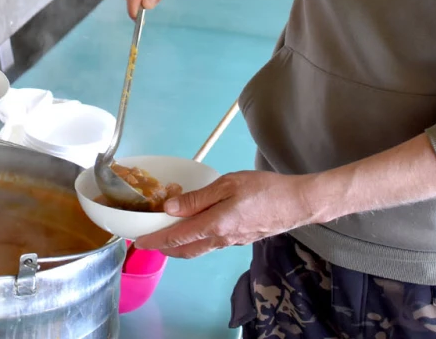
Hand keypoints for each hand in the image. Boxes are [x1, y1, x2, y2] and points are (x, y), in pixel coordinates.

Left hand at [133, 171, 323, 258]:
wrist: (297, 203)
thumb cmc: (264, 189)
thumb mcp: (227, 184)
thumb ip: (197, 198)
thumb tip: (170, 209)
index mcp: (214, 225)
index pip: (176, 238)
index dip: (155, 240)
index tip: (138, 241)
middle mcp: (220, 239)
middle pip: (185, 250)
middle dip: (165, 248)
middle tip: (149, 241)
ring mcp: (232, 241)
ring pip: (199, 249)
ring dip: (180, 246)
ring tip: (168, 235)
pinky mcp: (242, 239)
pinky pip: (212, 244)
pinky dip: (197, 240)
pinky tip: (198, 228)